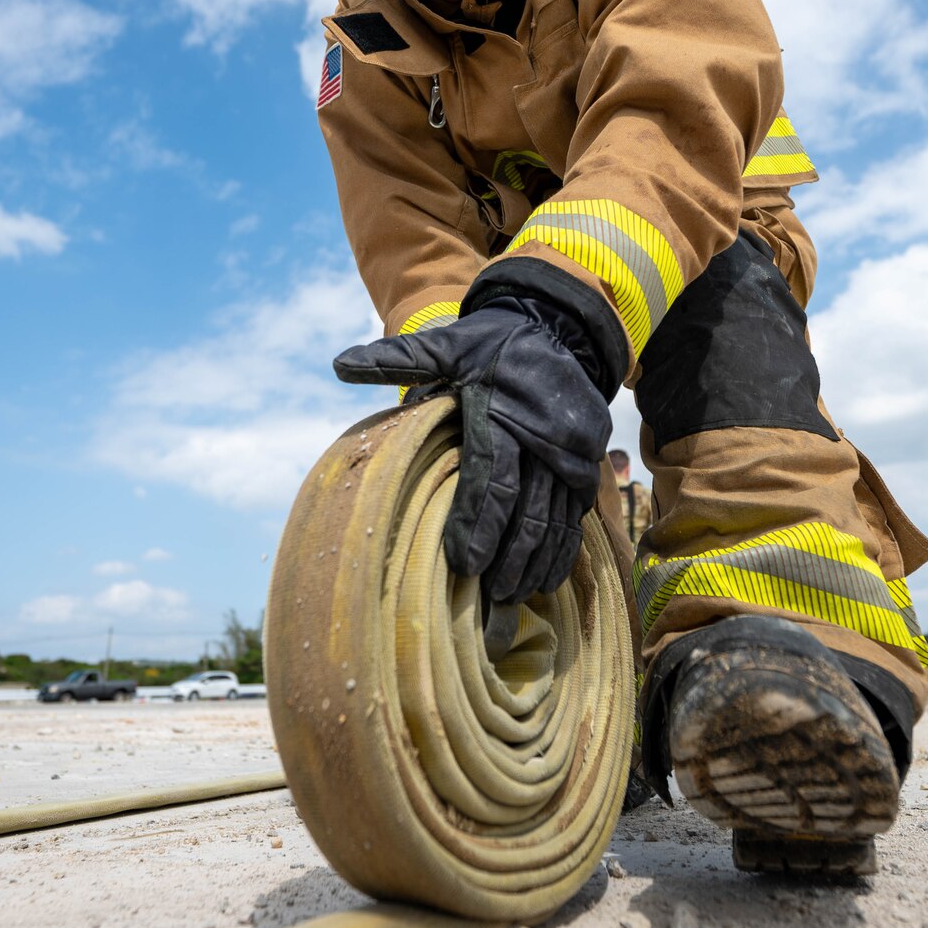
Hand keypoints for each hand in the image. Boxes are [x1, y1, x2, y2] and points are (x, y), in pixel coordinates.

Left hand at [334, 295, 611, 604]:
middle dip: (508, 556)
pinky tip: (544, 580)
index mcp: (503, 412)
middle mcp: (544, 437)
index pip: (492, 477)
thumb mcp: (445, 344)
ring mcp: (571, 454)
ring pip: (555, 519)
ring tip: (512, 598)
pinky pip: (576, 516)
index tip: (462, 563)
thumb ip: (397, 359)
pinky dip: (561, 550)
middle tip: (489, 596)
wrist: (556, 328)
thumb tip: (339, 365)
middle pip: (527, 508)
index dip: (478, 523)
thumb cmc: (488, 345)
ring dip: (534, 562)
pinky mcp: (587, 465)